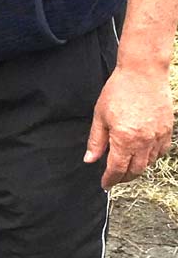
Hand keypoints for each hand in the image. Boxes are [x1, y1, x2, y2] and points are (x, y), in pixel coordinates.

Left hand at [85, 65, 173, 188]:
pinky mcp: (168, 129)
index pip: (117, 168)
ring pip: (149, 162)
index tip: (105, 184)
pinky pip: (162, 151)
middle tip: (115, 178)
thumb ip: (96, 141)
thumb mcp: (100, 116)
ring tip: (127, 168)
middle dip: (124, 177)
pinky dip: (152, 157)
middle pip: (135, 169)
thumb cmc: (118, 91)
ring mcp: (159, 135)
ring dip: (138, 168)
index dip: (110, 179)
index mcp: (125, 139)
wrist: (143, 73)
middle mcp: (144, 141)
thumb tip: (89, 160)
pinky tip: (143, 155)